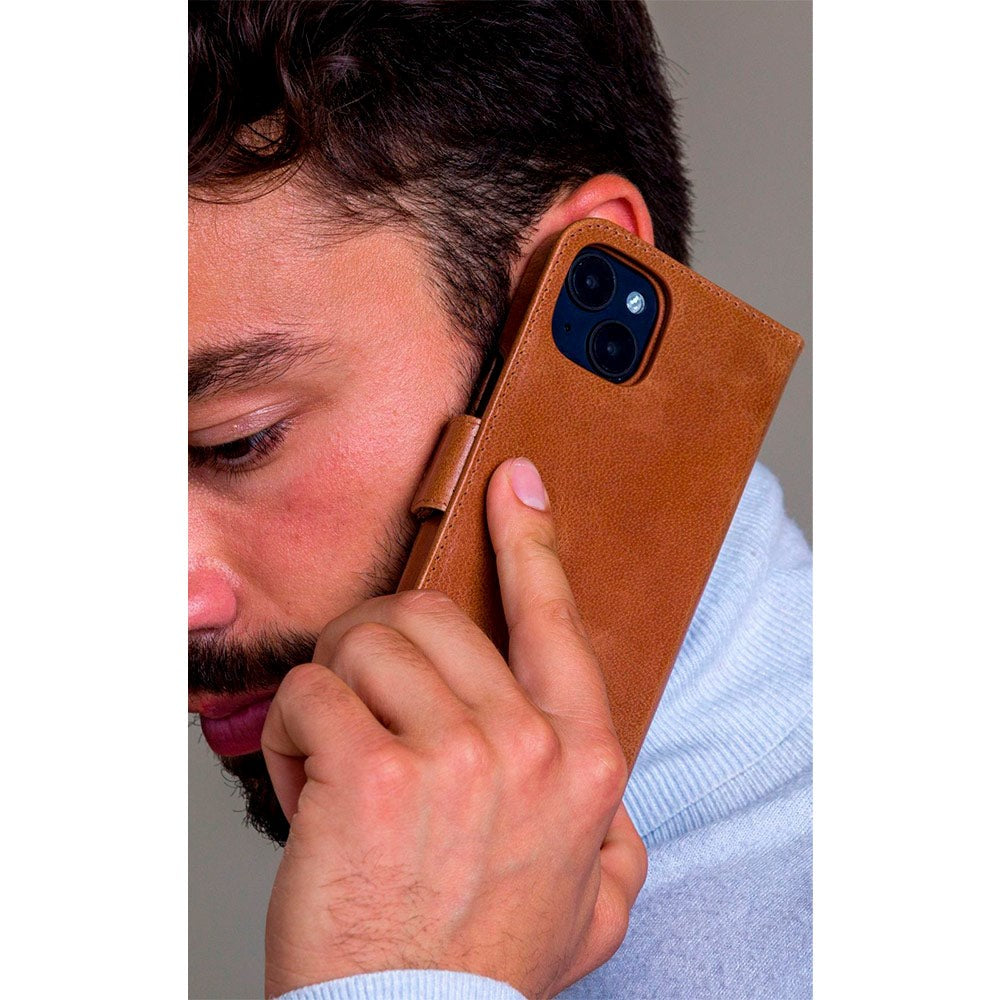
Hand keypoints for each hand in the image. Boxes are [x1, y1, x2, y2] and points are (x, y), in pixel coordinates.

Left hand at [261, 457, 646, 998]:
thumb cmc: (486, 964)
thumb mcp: (593, 905)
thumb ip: (611, 837)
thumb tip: (607, 789)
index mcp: (580, 764)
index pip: (554, 621)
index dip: (532, 542)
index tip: (516, 487)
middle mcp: (525, 748)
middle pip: (429, 619)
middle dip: (379, 645)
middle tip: (364, 698)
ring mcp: (452, 757)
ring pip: (363, 645)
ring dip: (334, 695)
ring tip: (338, 760)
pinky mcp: (371, 776)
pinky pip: (308, 695)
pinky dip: (289, 735)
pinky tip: (306, 787)